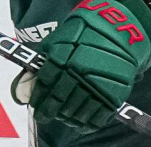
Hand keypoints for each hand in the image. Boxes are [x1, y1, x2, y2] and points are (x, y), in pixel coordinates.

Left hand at [19, 0, 150, 132]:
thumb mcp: (62, 36)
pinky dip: (87, 124)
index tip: (35, 104)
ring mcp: (95, 84)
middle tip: (44, 115)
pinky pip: (97, 116)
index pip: (44, 84)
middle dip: (48, 111)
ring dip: (66, 118)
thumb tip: (30, 81)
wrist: (120, 28)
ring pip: (75, 111)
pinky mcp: (113, 94)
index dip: (37, 97)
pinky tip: (80, 123)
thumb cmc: (88, 30)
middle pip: (58, 100)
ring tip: (63, 117)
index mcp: (62, 56)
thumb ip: (46, 58)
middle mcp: (77, 72)